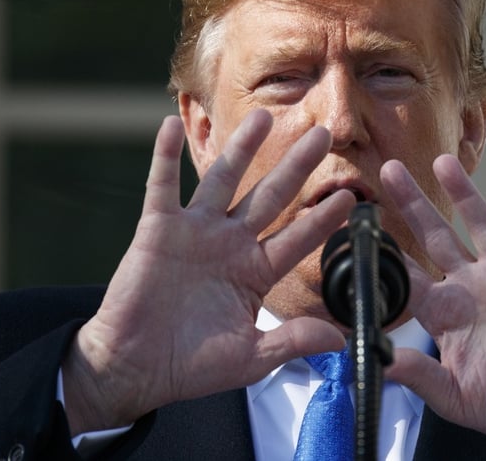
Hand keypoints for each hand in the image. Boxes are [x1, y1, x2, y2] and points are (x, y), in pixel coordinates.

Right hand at [62, 110, 353, 433]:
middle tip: (322, 135)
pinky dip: (163, 156)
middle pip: (270, 196)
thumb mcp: (251, 358)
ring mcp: (194, 232)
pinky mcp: (157, 230)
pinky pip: (161, 186)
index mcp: (253, 271)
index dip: (323, 219)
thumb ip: (293, 341)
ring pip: (223, 180)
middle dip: (297, 166)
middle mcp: (228, 243)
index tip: (351, 198)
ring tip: (262, 116)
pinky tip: (169, 125)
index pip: (297, 238)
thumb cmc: (190, 365)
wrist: (134, 368)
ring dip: (242, 148)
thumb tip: (341, 341)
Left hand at [381, 156, 485, 460]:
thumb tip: (376, 360)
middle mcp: (471, 286)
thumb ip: (417, 374)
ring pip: (482, 223)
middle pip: (435, 235)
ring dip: (464, 192)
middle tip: (389, 170)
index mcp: (445, 313)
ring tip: (443, 162)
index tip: (359, 223)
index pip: (407, 274)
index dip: (384, 250)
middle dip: (413, 203)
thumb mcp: (452, 396)